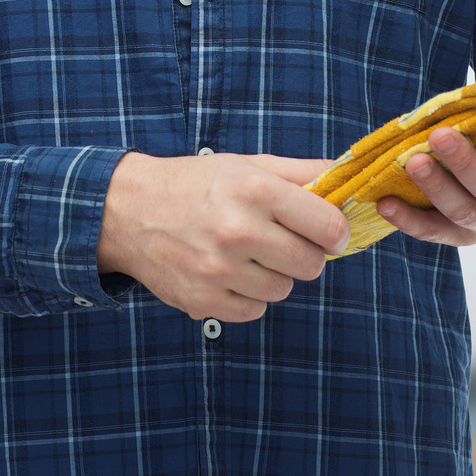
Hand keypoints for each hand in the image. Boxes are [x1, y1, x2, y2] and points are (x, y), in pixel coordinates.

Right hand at [97, 152, 344, 323]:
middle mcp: (238, 231)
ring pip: (282, 290)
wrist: (129, 212)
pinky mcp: (202, 300)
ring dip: (273, 275)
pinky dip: (247, 296)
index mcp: (255, 190)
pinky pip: (254, 310)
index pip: (327, 226)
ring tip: (246, 254)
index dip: (336, 232)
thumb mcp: (247, 165)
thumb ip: (301, 172)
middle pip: (311, 265)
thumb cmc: (195, 185)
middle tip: (281, 242)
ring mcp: (218, 270)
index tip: (329, 232)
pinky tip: (228, 273)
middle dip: (304, 255)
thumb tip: (346, 177)